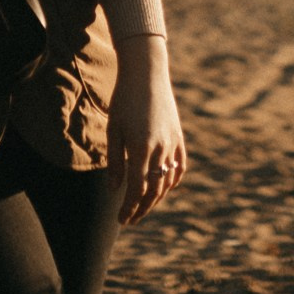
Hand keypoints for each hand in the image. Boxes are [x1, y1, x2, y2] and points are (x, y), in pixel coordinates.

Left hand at [109, 34, 186, 224]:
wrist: (147, 73)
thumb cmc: (123, 99)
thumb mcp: (113, 130)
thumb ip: (114, 161)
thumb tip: (114, 189)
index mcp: (141, 148)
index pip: (137, 190)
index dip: (129, 208)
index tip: (121, 220)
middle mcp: (160, 149)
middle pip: (154, 190)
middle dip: (142, 208)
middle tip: (130, 219)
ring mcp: (173, 143)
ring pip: (167, 180)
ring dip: (156, 198)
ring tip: (143, 206)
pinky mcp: (179, 136)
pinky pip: (179, 166)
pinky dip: (172, 181)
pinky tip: (163, 188)